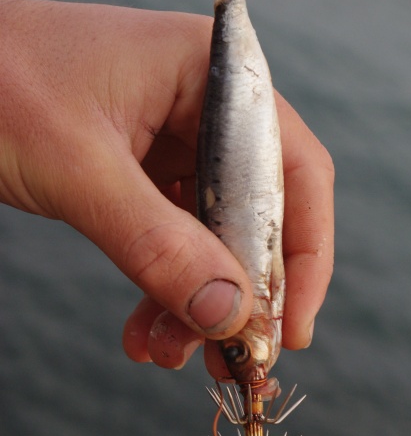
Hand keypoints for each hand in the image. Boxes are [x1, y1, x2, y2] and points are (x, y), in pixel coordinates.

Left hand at [0, 0, 333, 376]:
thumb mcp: (80, 171)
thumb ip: (158, 244)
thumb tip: (230, 314)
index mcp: (214, 76)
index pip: (295, 171)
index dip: (305, 255)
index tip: (289, 327)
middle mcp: (208, 107)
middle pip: (261, 213)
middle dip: (244, 292)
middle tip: (231, 359)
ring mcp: (176, 141)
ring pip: (216, 237)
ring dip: (198, 302)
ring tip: (170, 354)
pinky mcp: (145, 171)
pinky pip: (174, 239)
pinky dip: (163, 288)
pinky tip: (145, 333)